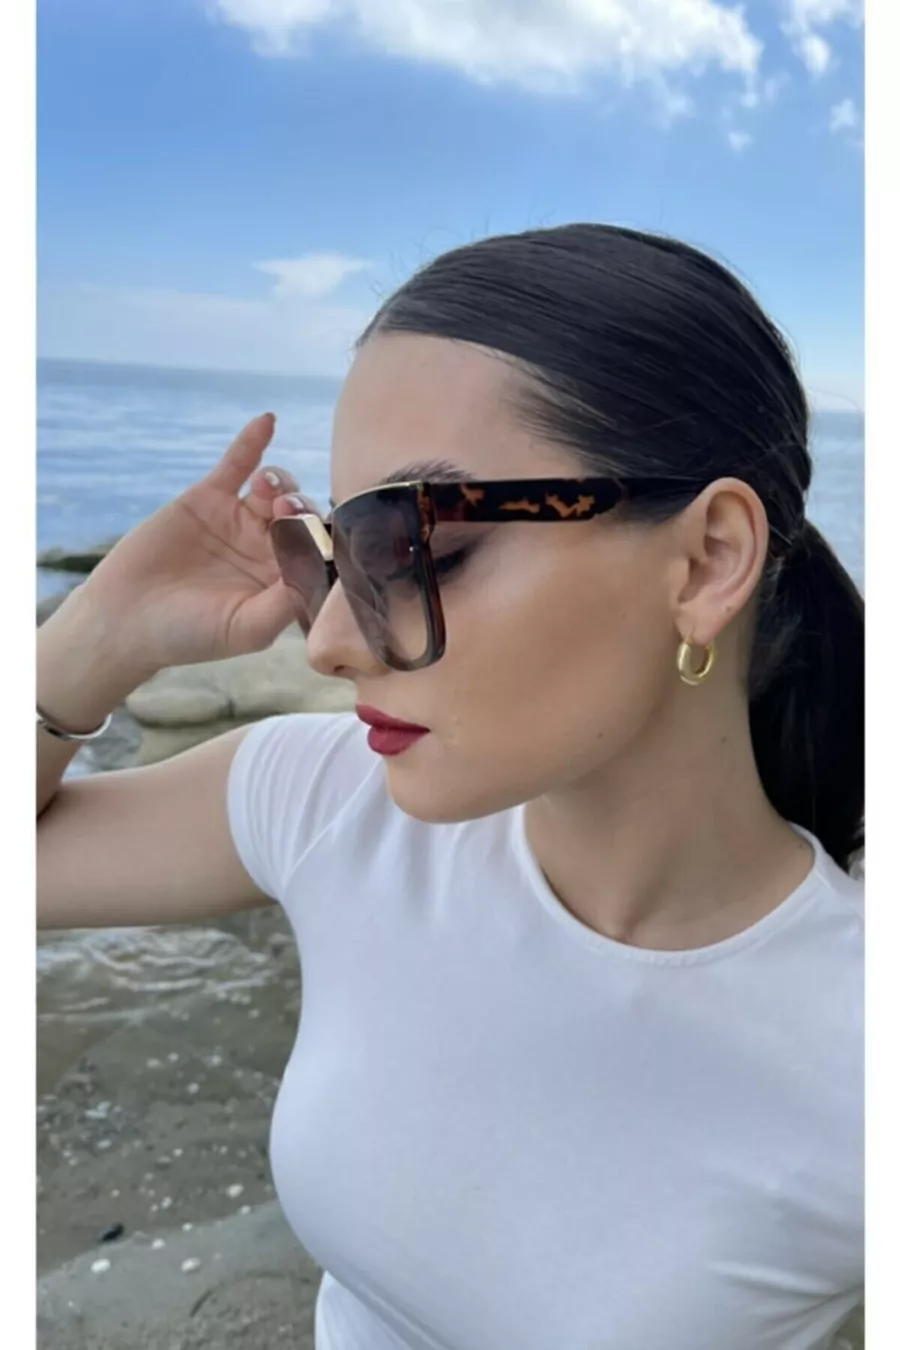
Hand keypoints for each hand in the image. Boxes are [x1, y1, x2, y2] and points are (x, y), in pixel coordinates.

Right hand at [61, 414, 313, 673]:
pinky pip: (237, 464)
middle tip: (288, 511)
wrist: (126, 618)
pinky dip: (252, 443)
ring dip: (281, 483)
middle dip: (302, 508)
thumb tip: (319, 572)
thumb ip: (285, 602)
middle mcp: (268, 547)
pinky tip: (266, 422)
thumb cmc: (189, 635)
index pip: (319, 551)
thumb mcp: (247, 629)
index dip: (324, 539)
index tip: (317, 536)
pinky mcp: (209, 498)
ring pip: (276, 488)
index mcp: (284, 579)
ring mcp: (239, 519)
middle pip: (302, 514)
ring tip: (268, 491)